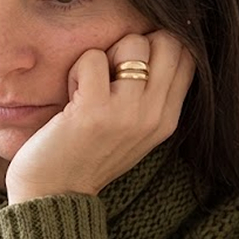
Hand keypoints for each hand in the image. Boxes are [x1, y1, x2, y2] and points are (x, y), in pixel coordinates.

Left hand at [5, 30, 194, 203]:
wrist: (51, 196)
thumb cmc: (84, 155)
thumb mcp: (131, 129)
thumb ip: (150, 95)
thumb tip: (156, 42)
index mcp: (167, 119)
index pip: (188, 56)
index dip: (157, 46)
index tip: (127, 67)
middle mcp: (155, 116)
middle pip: (169, 42)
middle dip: (134, 45)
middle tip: (109, 74)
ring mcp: (127, 114)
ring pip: (133, 44)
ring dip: (103, 56)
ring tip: (88, 87)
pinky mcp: (94, 112)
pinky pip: (93, 58)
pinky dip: (77, 69)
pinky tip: (71, 96)